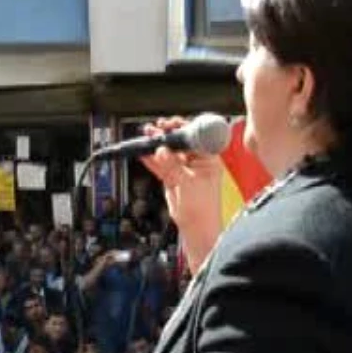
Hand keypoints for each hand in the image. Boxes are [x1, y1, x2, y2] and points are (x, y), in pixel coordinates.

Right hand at [139, 117, 224, 233]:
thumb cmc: (203, 208)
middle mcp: (196, 162)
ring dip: (157, 145)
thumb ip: (173, 166)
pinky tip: (143, 152)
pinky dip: (151, 159)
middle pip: (179, 143)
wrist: (196, 227)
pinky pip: (160, 165)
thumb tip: (161, 151)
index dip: (183, 129)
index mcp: (208, 159)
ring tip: (147, 136)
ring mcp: (183, 169)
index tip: (171, 124)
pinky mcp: (172, 178)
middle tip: (156, 129)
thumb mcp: (187, 183)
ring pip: (168, 153)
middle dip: (167, 135)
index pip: (195, 138)